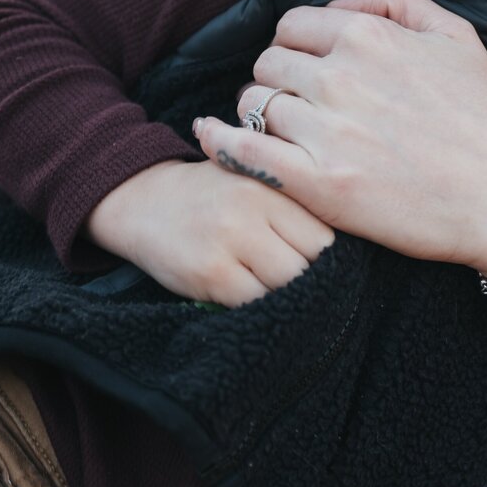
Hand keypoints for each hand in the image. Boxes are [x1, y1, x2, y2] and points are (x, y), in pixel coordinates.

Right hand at [86, 156, 334, 305]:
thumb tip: (345, 245)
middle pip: (312, 260)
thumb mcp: (251, 178)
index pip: (325, 232)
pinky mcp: (209, 274)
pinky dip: (265, 308)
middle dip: (316, 278)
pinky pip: (256, 303)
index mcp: (269, 184)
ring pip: (289, 285)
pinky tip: (260, 301)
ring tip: (289, 296)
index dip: (332, 256)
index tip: (328, 267)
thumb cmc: (209, 192)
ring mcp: (229, 242)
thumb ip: (292, 202)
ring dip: (293, 296)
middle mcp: (251, 209)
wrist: (141, 199)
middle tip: (312, 287)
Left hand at [193, 0, 486, 281]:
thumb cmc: (486, 118)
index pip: (292, 26)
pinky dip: (220, 143)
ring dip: (260, 115)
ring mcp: (327, 132)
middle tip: (296, 106)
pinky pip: (243, 152)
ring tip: (281, 133)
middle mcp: (341, 77)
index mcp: (368, 37)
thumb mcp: (456, 35)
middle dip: (277, 81)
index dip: (295, 48)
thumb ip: (394, 0)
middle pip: (268, 64)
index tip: (307, 72)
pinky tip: (213, 139)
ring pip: (254, 105)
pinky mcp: (319, 184)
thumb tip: (340, 4)